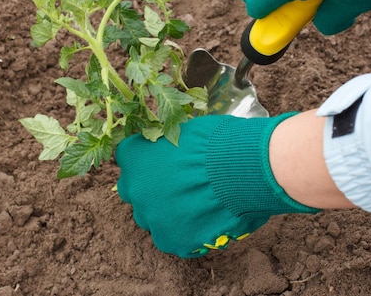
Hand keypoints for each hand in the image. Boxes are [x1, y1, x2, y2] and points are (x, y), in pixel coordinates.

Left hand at [115, 113, 318, 257]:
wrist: (242, 168)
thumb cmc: (219, 141)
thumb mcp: (187, 130)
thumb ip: (170, 144)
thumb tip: (176, 149)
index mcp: (134, 156)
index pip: (129, 159)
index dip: (149, 161)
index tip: (165, 161)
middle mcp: (134, 188)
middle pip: (137, 192)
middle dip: (154, 190)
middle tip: (182, 186)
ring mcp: (152, 218)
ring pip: (154, 219)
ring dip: (169, 213)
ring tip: (199, 206)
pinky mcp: (172, 240)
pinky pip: (175, 239)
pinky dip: (188, 233)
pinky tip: (206, 221)